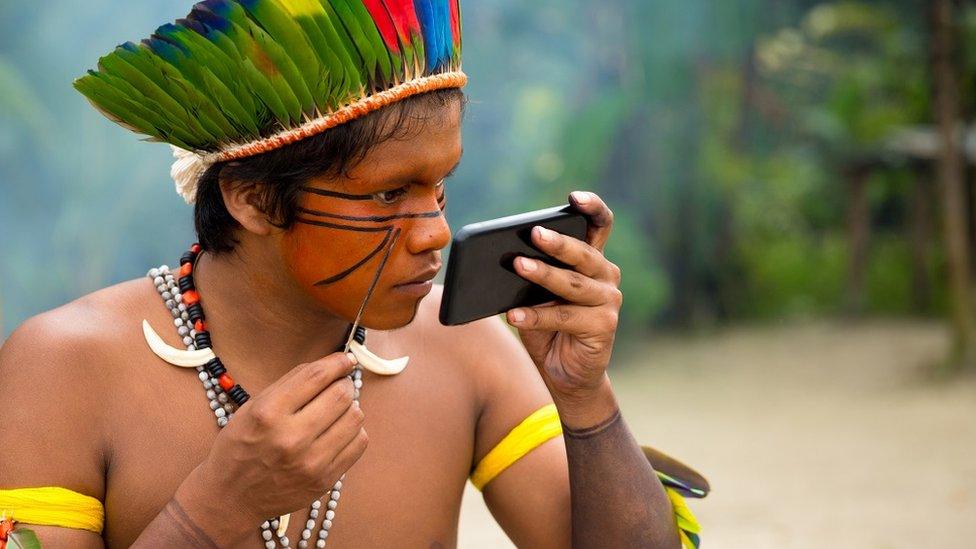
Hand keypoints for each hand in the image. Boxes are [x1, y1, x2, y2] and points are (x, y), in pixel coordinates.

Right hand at [175, 352, 367, 536]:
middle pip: (341, 394)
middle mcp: (290, 437)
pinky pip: (359, 443)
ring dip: (350, 408)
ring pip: (355, 417)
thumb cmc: (240, 447)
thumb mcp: (252, 407)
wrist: (231, 497)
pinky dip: (353, 431)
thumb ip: (289, 384)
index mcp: (268, 413)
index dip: (337, 362)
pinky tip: (338, 431)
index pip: (317, 376)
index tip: (346, 359)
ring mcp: (310, 462)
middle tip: (338, 387)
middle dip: (343, 384)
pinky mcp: (324, 480)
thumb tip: (329, 364)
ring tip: (336, 411)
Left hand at [506, 191, 621, 415]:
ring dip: (543, 275)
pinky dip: (536, 316)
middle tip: (534, 233)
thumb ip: (531, 277)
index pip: (599, 225)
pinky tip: (513, 315)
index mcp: (592, 261)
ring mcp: (608, 302)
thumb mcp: (537, 297)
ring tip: (518, 265)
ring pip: (572, 285)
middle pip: (584, 253)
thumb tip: (506, 260)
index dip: (591, 208)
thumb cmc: (549, 328)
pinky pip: (563, 317)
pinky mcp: (603, 327)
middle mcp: (606, 276)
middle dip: (559, 243)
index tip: (573, 198)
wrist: (566, 375)